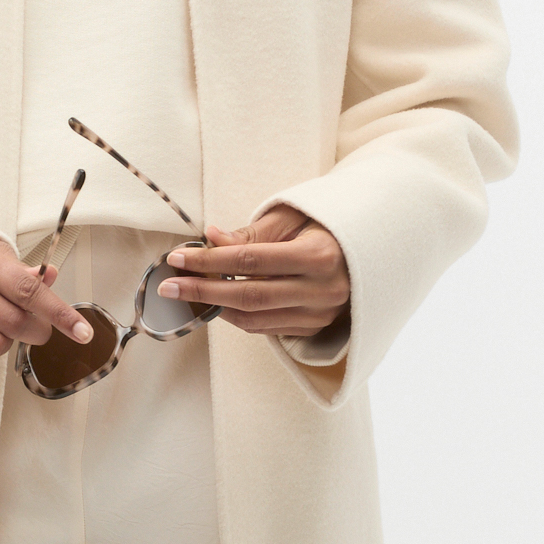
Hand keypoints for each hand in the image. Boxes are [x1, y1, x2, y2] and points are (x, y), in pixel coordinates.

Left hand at [156, 205, 351, 340]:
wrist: (374, 248)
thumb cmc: (329, 225)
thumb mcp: (295, 216)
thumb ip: (254, 231)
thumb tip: (212, 238)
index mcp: (319, 255)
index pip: (251, 261)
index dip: (210, 261)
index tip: (178, 259)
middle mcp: (322, 290)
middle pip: (249, 296)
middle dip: (203, 291)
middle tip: (169, 286)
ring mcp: (321, 314)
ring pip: (256, 318)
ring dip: (217, 308)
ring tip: (189, 294)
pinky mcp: (316, 327)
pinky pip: (267, 328)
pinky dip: (238, 317)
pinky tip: (219, 303)